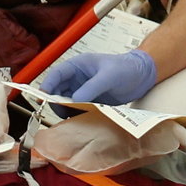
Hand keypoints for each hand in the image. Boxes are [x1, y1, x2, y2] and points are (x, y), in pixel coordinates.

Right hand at [33, 46, 159, 106]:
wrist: (143, 76)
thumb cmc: (126, 68)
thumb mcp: (108, 76)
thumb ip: (91, 88)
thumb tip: (74, 100)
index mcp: (78, 66)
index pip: (56, 75)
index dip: (47, 86)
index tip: (43, 99)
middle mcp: (77, 79)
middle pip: (58, 91)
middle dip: (57, 102)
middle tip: (62, 113)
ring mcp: (83, 90)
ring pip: (67, 102)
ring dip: (67, 110)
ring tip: (74, 117)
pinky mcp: (91, 101)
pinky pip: (79, 109)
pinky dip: (78, 115)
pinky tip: (82, 119)